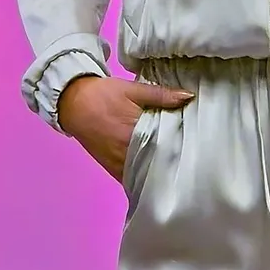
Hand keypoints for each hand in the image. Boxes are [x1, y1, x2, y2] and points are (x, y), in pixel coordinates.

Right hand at [57, 75, 193, 181]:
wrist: (73, 102)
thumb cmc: (103, 94)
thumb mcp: (133, 89)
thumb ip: (161, 95)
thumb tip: (188, 97)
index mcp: (134, 134)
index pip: (166, 148)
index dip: (181, 149)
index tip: (196, 151)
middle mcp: (126, 154)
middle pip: (157, 165)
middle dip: (172, 164)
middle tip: (191, 162)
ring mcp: (118, 164)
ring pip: (145, 176)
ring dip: (159, 173)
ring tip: (177, 170)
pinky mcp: (111, 169)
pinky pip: (131, 180)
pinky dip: (144, 179)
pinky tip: (157, 176)